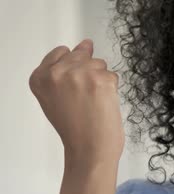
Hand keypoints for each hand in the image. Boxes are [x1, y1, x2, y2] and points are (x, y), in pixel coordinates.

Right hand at [29, 39, 124, 163]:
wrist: (90, 148)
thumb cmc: (75, 128)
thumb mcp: (54, 98)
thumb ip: (62, 72)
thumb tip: (85, 45)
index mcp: (40, 77)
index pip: (60, 52)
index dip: (72, 67)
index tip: (74, 82)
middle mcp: (58, 73)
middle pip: (82, 55)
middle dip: (88, 73)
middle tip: (86, 96)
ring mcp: (80, 74)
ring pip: (99, 63)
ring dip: (101, 79)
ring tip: (94, 102)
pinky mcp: (101, 80)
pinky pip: (113, 75)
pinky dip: (112, 88)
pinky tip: (104, 103)